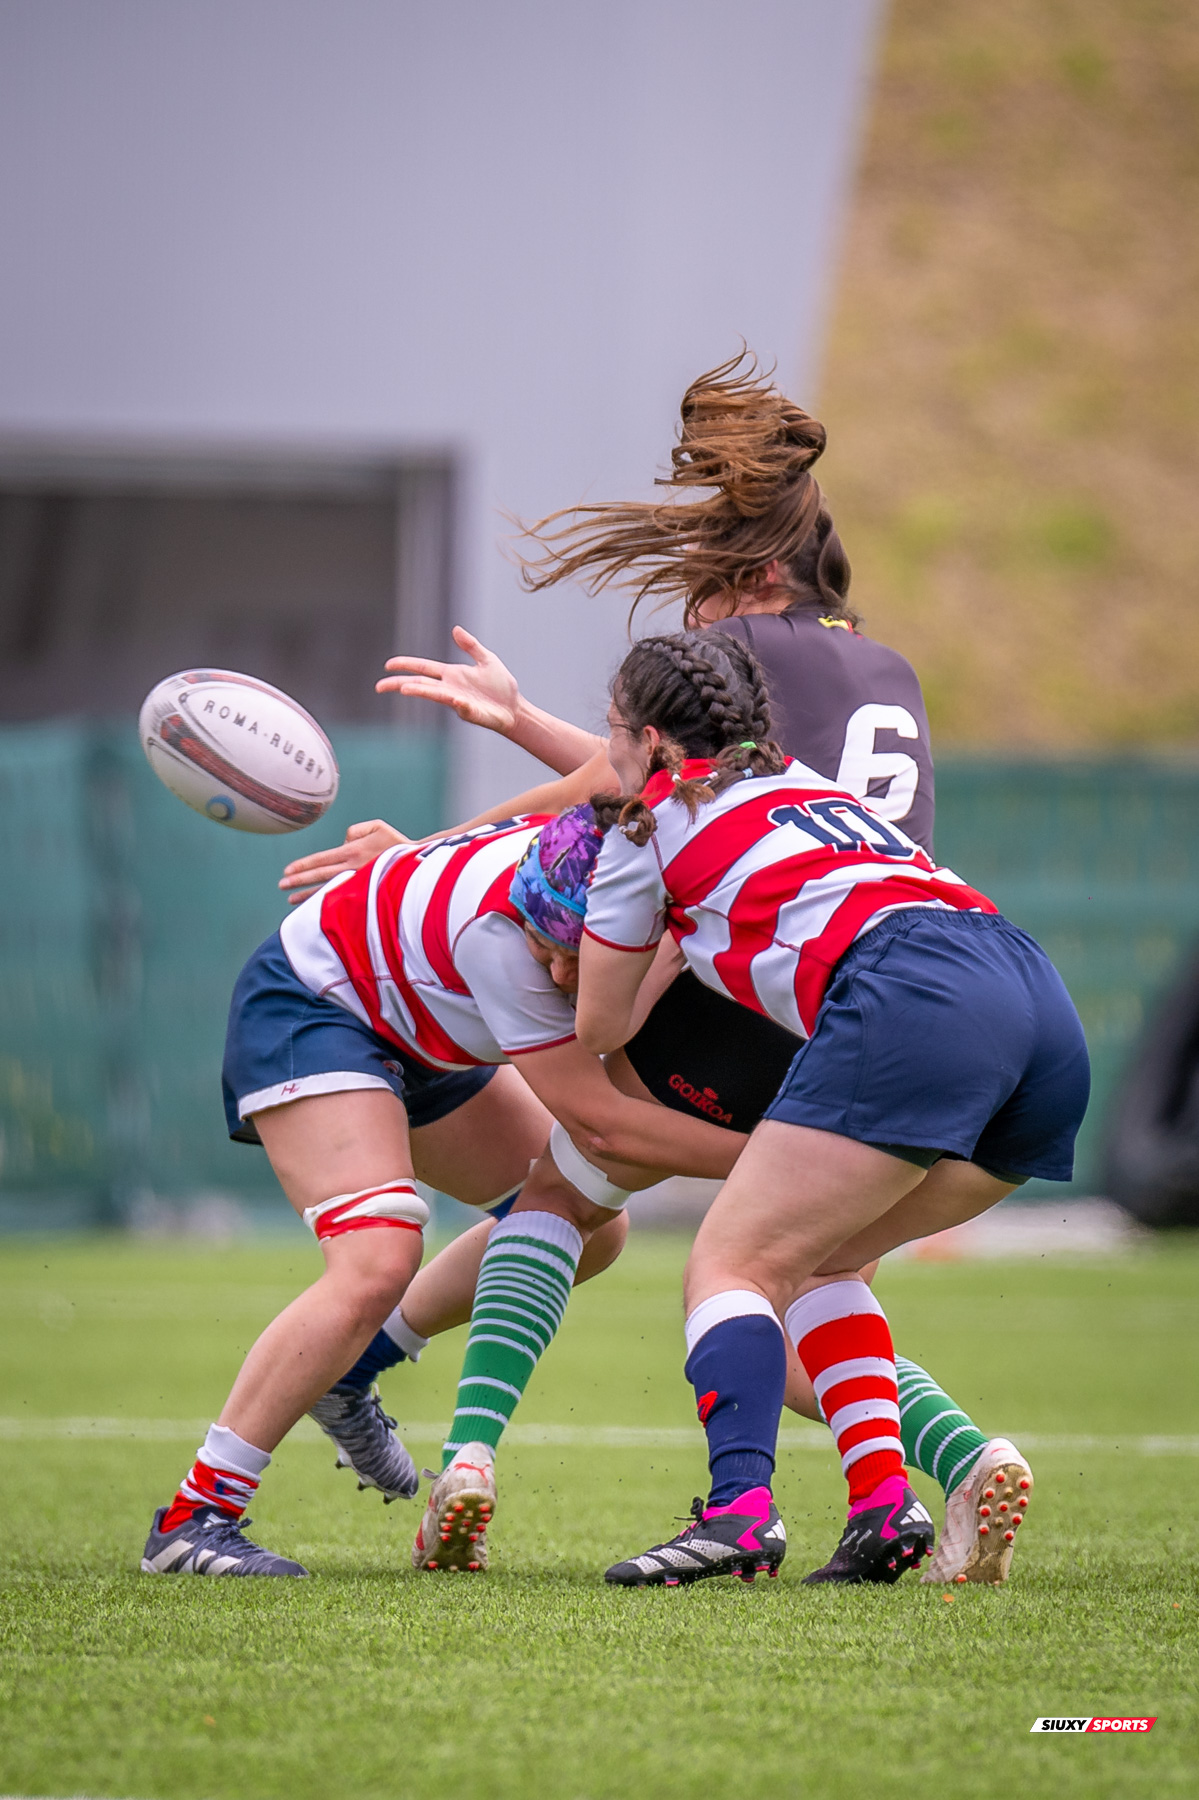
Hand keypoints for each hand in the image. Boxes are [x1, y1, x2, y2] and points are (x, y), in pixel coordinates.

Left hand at [278, 819, 416, 904]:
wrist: (420, 865)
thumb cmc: (398, 845)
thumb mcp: (377, 826)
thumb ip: (355, 830)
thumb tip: (342, 843)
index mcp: (353, 851)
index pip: (321, 859)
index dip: (302, 865)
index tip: (287, 871)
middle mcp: (352, 869)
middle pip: (319, 876)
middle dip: (298, 881)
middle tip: (281, 885)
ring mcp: (358, 884)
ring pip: (327, 890)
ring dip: (307, 895)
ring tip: (290, 900)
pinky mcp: (365, 894)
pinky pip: (340, 899)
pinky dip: (326, 903)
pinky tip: (315, 909)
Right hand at [376, 625, 520, 732]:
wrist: (515, 708)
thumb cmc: (501, 687)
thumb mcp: (486, 659)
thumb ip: (471, 646)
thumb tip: (455, 629)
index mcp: (451, 674)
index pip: (423, 668)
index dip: (406, 665)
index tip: (388, 665)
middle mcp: (449, 688)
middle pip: (419, 684)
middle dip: (399, 684)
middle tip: (379, 686)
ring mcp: (457, 701)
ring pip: (433, 695)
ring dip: (419, 691)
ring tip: (404, 689)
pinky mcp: (468, 712)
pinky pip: (460, 707)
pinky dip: (456, 703)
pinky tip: (455, 700)